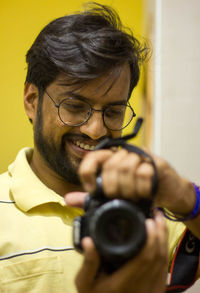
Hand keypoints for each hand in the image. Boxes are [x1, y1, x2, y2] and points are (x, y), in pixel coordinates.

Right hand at [75, 211, 167, 292]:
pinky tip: (161, 240)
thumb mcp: (84, 283)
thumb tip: (88, 241)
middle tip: (157, 216)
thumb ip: (88, 263)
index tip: (149, 221)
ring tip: (160, 223)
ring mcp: (150, 291)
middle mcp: (141, 288)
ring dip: (164, 241)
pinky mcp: (153, 291)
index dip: (151, 238)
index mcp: (125, 283)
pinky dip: (164, 252)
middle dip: (160, 234)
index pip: (145, 258)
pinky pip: (163, 270)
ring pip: (164, 263)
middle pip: (158, 257)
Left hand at [78, 149, 195, 214]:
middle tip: (116, 197)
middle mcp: (124, 154)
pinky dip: (141, 188)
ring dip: (127, 188)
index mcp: (111, 158)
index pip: (92, 157)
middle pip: (110, 164)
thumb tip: (67, 199)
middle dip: (111, 186)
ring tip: (131, 197)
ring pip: (126, 167)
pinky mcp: (155, 162)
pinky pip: (143, 172)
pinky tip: (142, 194)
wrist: (166, 190)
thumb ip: (91, 197)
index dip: (88, 172)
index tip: (92, 190)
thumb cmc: (137, 191)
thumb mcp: (112, 195)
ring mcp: (140, 156)